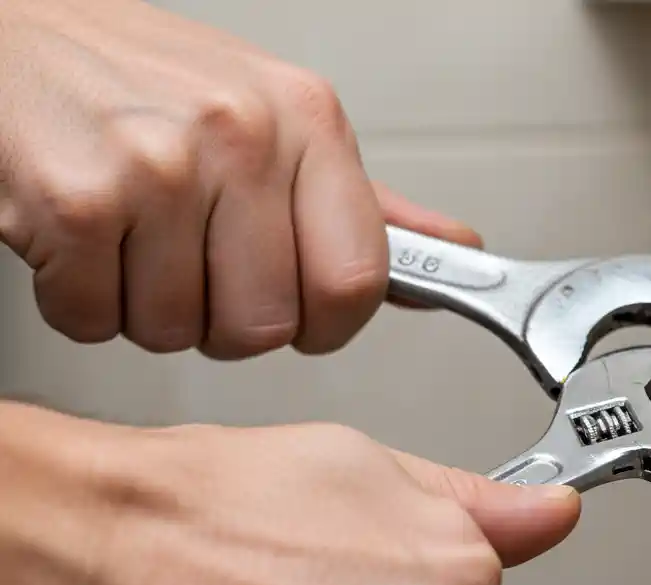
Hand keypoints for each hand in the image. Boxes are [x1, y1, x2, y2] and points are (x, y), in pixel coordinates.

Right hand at [0, 0, 407, 358]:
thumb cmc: (145, 82)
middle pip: (266, 326)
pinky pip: (95, 322)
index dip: (324, 323)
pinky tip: (81, 239)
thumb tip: (455, 250)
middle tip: (189, 265)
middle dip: (223, 322)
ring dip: (146, 310)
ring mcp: (159, 167)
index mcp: (308, 121)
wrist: (13, 34)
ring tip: (131, 238)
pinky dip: (78, 302)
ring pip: (178, 334)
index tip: (296, 311)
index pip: (359, 281)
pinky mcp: (76, 201)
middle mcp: (243, 136)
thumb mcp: (276, 120)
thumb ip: (366, 203)